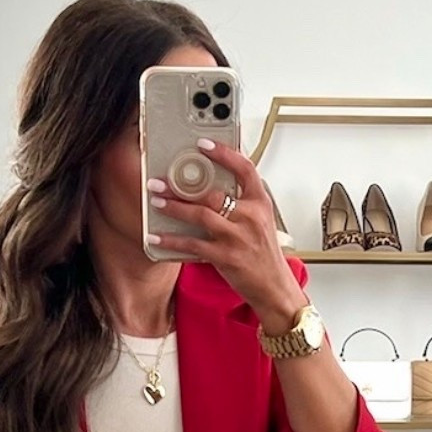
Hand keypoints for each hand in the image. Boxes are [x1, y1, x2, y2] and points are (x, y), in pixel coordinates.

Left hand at [146, 141, 304, 333]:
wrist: (275, 288)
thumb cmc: (265, 256)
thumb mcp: (260, 222)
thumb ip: (241, 204)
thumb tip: (210, 188)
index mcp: (260, 203)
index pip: (244, 168)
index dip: (223, 153)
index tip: (202, 143)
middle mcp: (250, 216)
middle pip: (212, 192)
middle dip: (181, 186)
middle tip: (159, 180)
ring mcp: (238, 237)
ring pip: (200, 215)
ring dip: (174, 207)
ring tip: (156, 201)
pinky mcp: (226, 257)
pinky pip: (193, 245)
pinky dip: (172, 240)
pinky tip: (156, 237)